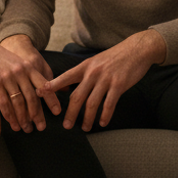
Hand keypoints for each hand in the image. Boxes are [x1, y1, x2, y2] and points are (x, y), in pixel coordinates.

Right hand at [0, 35, 58, 131]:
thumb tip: (43, 91)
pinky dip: (9, 115)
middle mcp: (20, 72)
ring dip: (22, 118)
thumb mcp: (20, 62)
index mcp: (29, 67)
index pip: (44, 85)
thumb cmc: (3, 58)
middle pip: (32, 97)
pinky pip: (4, 103)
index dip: (51, 99)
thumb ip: (31, 75)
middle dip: (37, 115)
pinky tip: (12, 123)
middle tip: (41, 127)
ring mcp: (7, 77)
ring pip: (18, 103)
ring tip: (25, 129)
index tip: (57, 112)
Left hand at [43, 30, 166, 131]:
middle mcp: (93, 73)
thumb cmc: (115, 57)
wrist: (137, 49)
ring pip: (92, 103)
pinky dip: (105, 115)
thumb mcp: (95, 61)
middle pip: (77, 96)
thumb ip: (83, 73)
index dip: (52, 86)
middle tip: (66, 126)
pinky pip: (109, 104)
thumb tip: (67, 85)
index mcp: (85, 66)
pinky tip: (102, 123)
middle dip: (70, 113)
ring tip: (85, 128)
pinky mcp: (119, 84)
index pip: (65, 77)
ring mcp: (106, 79)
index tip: (40, 93)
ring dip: (87, 118)